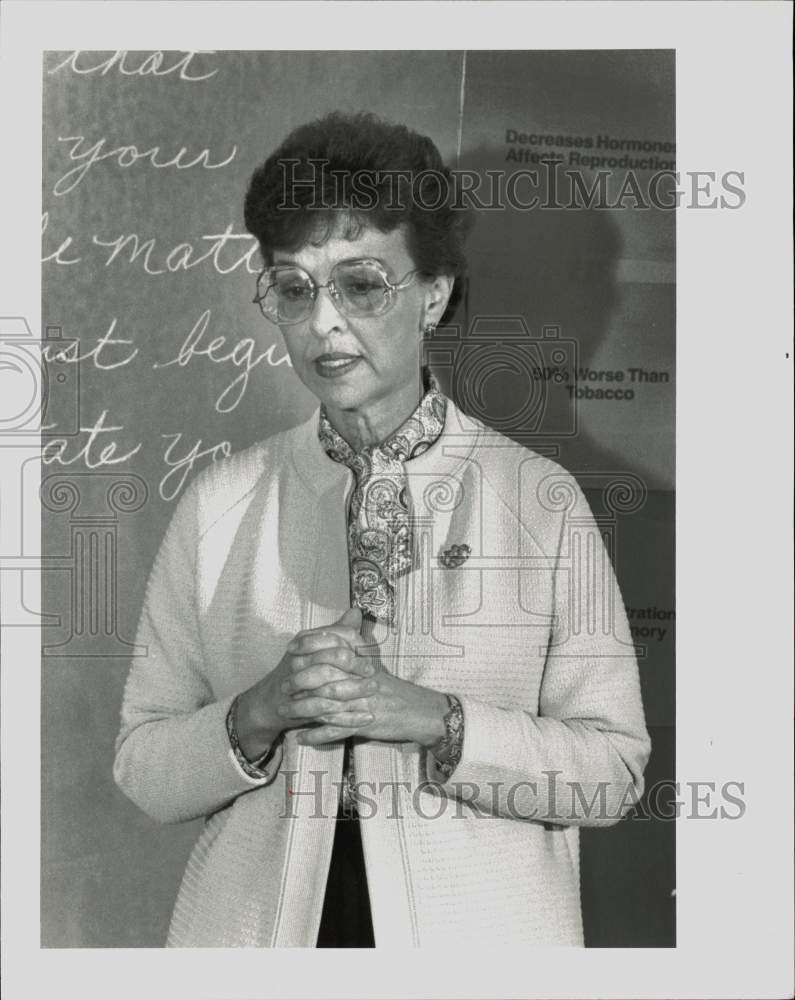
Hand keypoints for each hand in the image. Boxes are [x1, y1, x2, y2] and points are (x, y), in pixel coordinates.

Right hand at [234, 608, 375, 758]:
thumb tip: (356, 612)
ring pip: (333, 686)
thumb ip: (336, 631)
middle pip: (334, 659)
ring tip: (375, 690)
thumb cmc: (296, 672)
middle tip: (374, 671)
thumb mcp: (314, 647)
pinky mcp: (302, 709)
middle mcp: (299, 660)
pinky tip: (367, 717)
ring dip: (357, 690)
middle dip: (358, 665)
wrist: (269, 703)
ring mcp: (299, 685)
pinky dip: (351, 718)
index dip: (355, 643)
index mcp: (304, 642)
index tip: (369, 651)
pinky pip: (330, 713)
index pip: (335, 636)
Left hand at [294, 612, 448, 748]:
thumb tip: (352, 611)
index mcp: (364, 662)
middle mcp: (362, 680)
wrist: (419, 712)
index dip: (310, 646)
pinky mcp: (364, 724)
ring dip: (302, 710)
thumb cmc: (394, 687)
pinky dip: (318, 735)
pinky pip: (336, 731)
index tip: (291, 648)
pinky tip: (301, 737)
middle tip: (282, 684)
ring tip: (284, 711)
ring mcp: (362, 703)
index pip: (334, 648)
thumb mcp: (376, 660)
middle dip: (300, 680)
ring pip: (327, 704)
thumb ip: (359, 639)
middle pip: (325, 676)